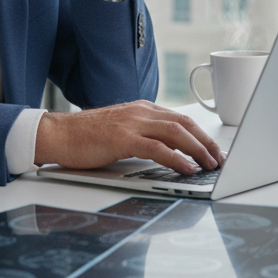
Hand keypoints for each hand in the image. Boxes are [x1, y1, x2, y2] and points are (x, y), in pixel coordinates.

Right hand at [35, 101, 224, 174]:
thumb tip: (167, 152)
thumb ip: (143, 136)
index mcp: (142, 109)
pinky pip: (157, 148)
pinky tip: (187, 168)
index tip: (213, 150)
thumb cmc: (85, 137)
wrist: (57, 134)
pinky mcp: (123, 138)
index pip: (181, 119)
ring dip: (198, 150)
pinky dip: (177, 158)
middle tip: (220, 159)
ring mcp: (132, 123)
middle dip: (206, 142)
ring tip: (210, 165)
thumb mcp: (121, 131)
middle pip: (185, 123)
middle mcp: (141, 111)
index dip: (201, 135)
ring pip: (176, 133)